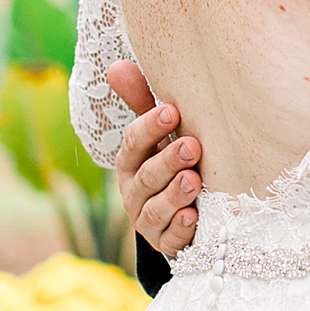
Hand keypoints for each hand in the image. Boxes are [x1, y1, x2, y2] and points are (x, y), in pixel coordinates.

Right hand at [107, 61, 200, 258]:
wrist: (186, 214)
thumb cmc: (172, 162)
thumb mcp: (162, 133)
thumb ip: (143, 102)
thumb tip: (116, 65)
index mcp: (132, 161)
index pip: (133, 143)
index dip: (150, 128)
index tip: (172, 111)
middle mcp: (135, 192)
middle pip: (147, 176)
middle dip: (168, 161)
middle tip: (192, 146)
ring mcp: (148, 221)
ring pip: (156, 210)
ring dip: (174, 195)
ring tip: (194, 181)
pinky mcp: (166, 245)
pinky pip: (170, 240)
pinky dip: (180, 229)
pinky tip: (193, 218)